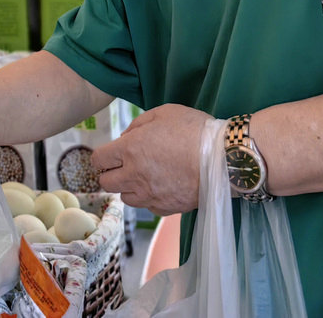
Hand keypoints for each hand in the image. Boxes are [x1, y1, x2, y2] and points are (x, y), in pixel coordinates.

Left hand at [91, 103, 210, 214]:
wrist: (224, 158)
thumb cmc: (194, 129)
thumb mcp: (163, 113)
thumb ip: (138, 125)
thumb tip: (126, 137)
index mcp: (130, 149)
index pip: (98, 160)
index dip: (102, 156)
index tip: (111, 154)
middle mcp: (135, 175)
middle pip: (106, 183)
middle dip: (112, 173)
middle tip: (125, 165)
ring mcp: (150, 195)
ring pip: (125, 198)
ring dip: (129, 187)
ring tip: (145, 176)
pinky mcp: (166, 208)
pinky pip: (148, 207)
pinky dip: (149, 198)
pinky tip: (161, 186)